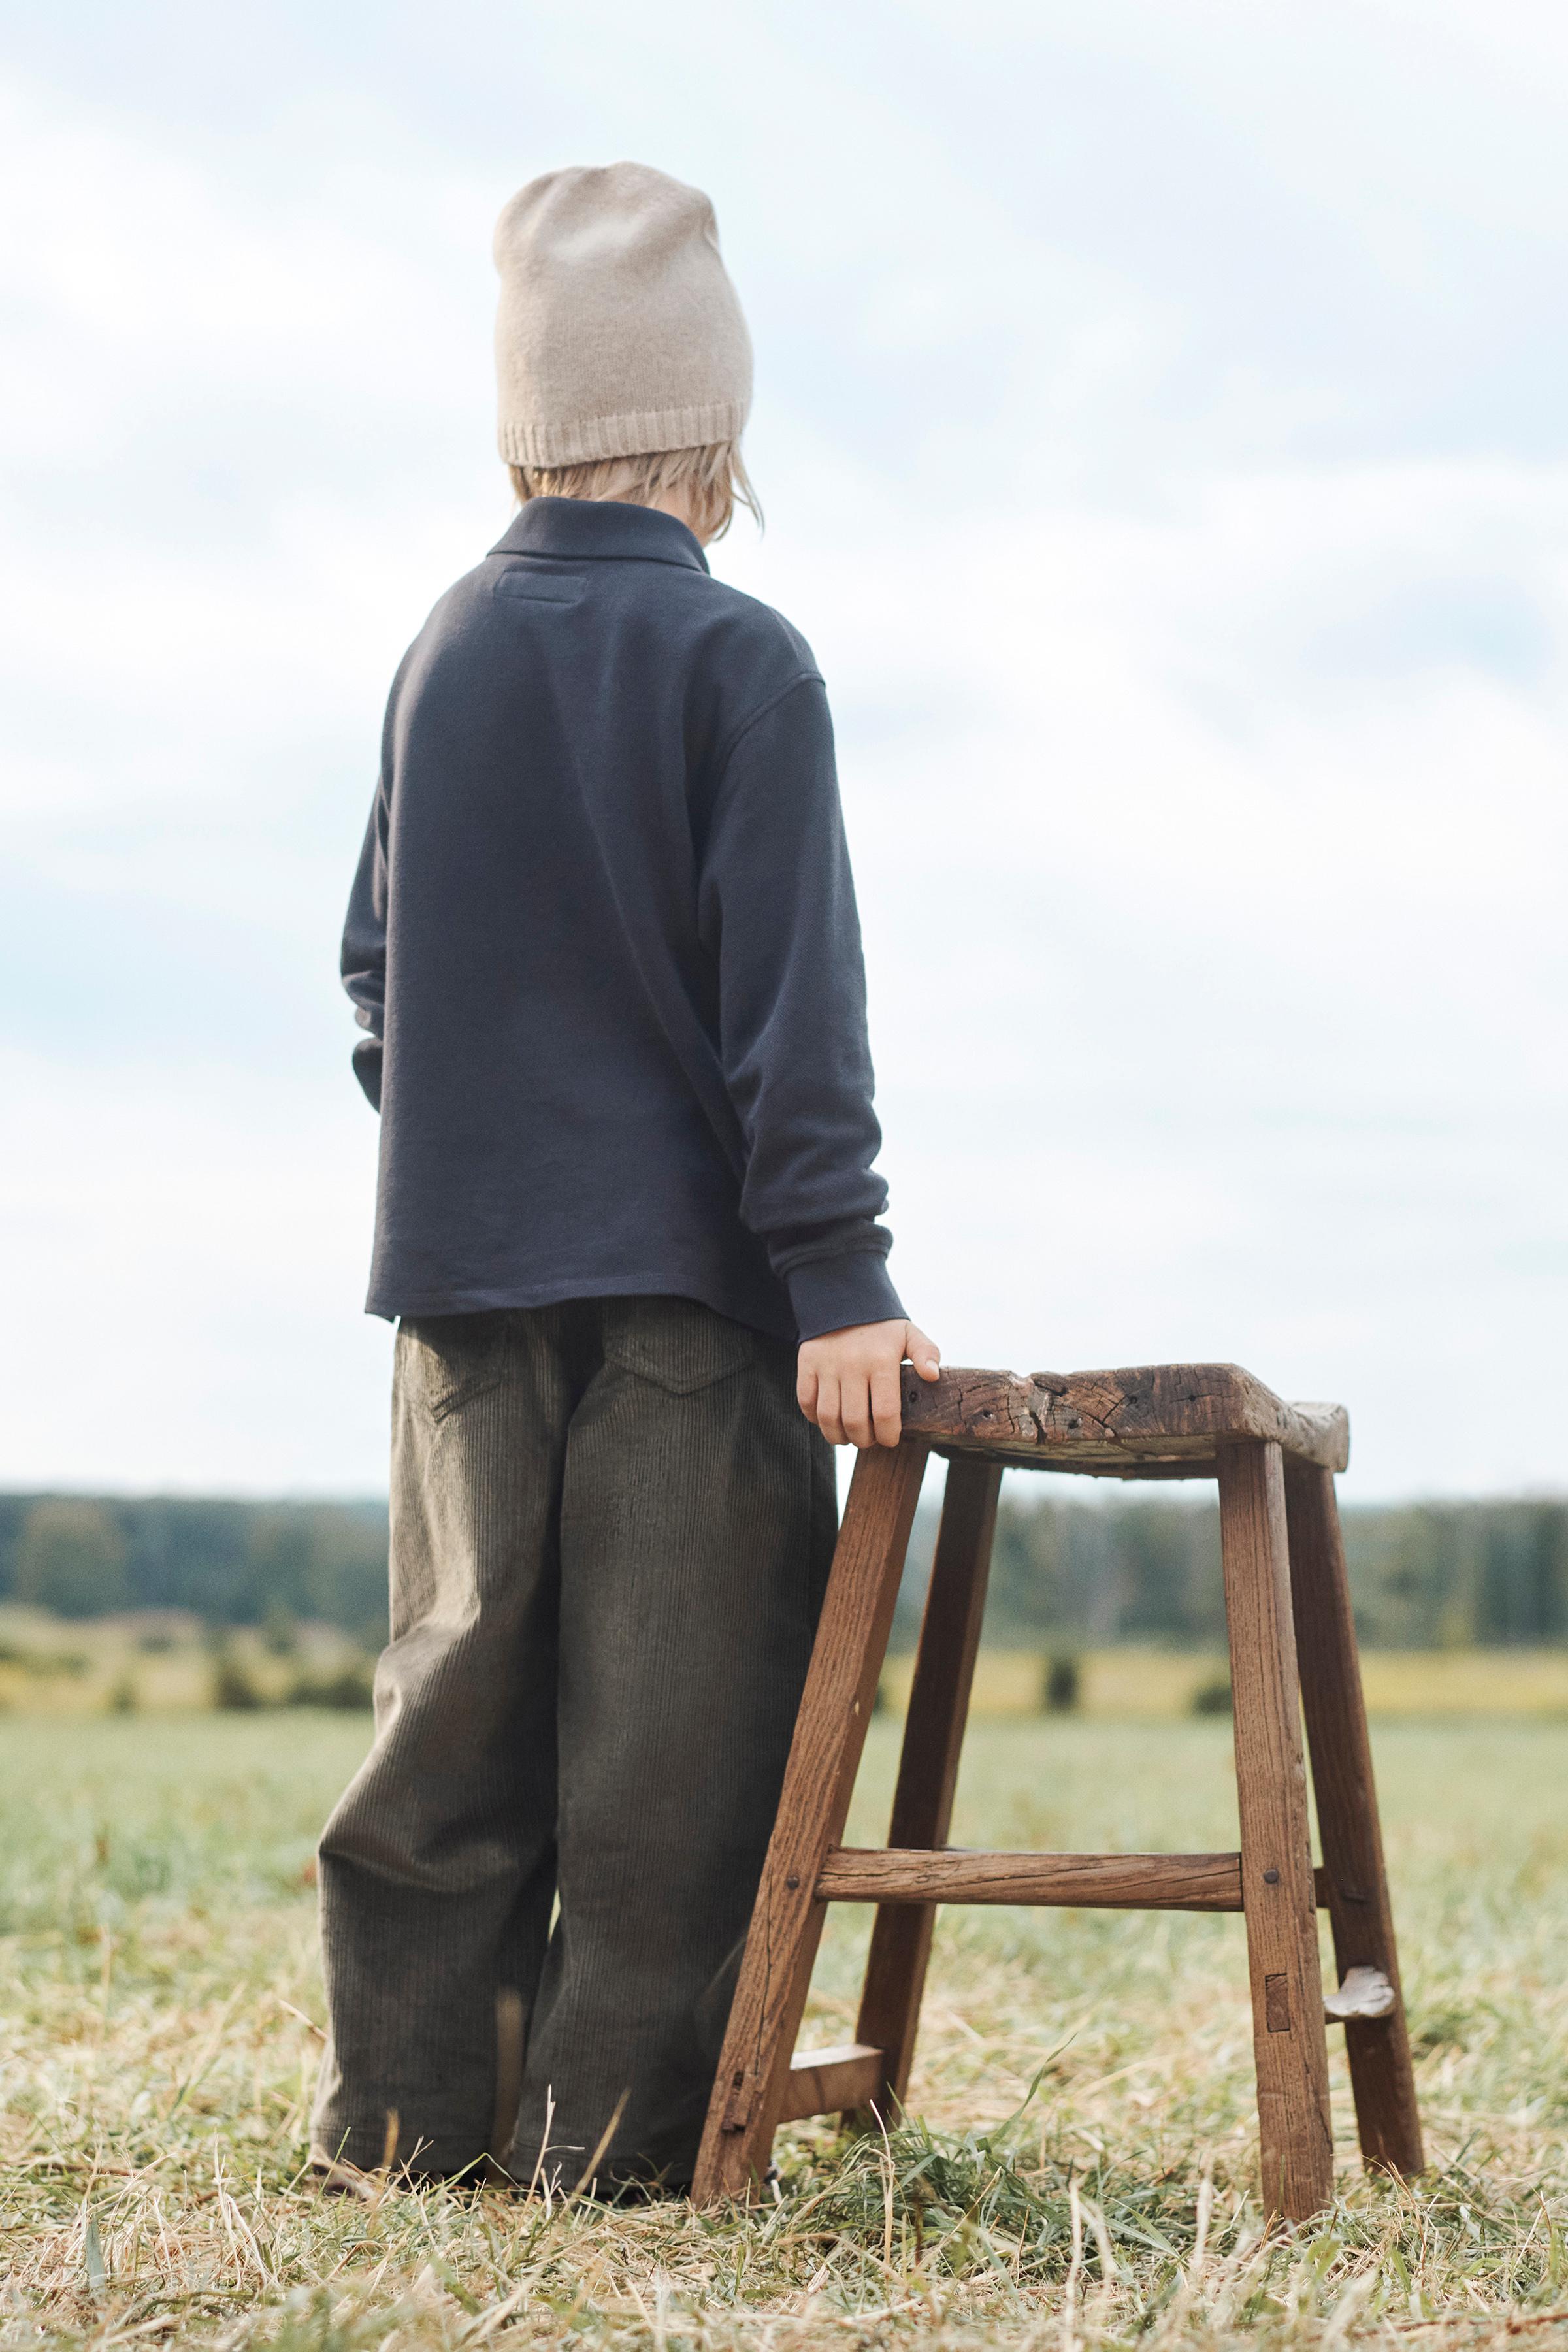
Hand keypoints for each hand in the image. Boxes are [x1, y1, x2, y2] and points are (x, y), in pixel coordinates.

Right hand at [796, 1318, 941, 1448]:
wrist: (843, 1298)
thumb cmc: (882, 1327)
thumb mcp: (909, 1334)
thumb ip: (926, 1353)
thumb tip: (933, 1376)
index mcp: (881, 1361)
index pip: (885, 1413)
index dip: (888, 1435)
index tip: (890, 1439)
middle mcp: (852, 1365)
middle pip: (854, 1421)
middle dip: (864, 1440)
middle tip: (869, 1439)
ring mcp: (826, 1366)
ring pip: (828, 1417)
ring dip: (838, 1436)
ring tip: (849, 1436)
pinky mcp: (807, 1365)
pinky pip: (806, 1403)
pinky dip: (815, 1419)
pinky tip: (829, 1420)